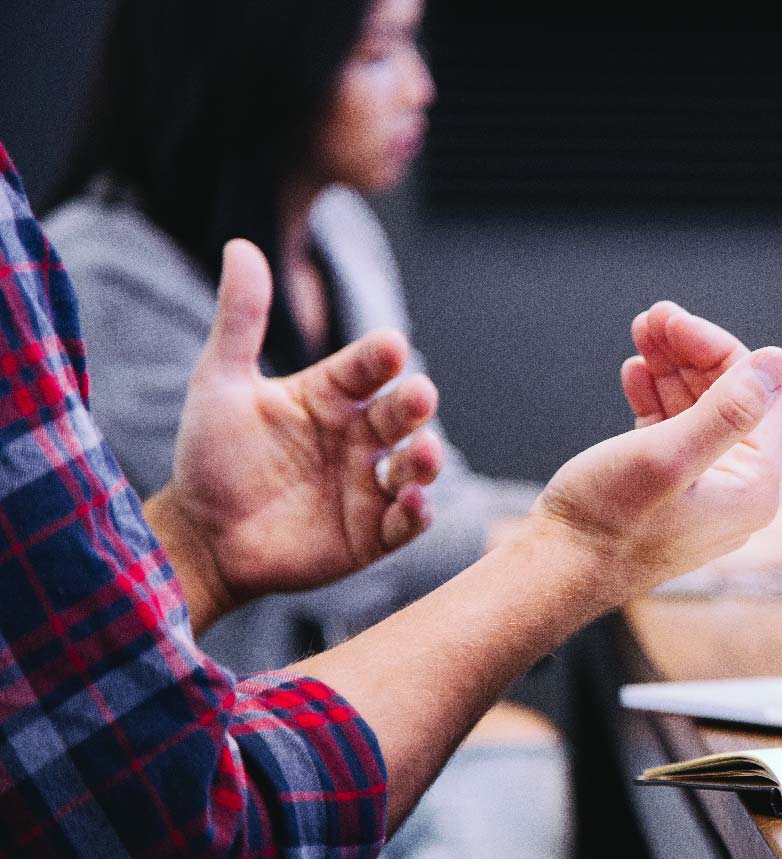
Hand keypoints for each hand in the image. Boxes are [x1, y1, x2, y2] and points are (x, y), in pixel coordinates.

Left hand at [147, 240, 443, 629]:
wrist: (200, 537)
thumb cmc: (211, 456)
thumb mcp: (219, 383)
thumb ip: (240, 319)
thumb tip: (240, 245)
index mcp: (331, 395)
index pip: (367, 367)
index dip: (380, 357)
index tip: (389, 346)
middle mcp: (358, 436)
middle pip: (400, 414)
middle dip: (414, 404)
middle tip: (418, 396)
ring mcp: (368, 485)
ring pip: (414, 466)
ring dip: (426, 459)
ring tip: (424, 454)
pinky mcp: (372, 533)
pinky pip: (406, 521)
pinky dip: (416, 513)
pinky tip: (412, 503)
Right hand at [528, 301, 781, 600]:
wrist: (554, 572)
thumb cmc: (607, 523)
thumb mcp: (668, 455)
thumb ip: (728, 409)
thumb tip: (780, 361)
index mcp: (754, 488)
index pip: (755, 394)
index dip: (714, 348)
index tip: (671, 318)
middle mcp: (736, 492)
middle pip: (727, 398)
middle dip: (689, 353)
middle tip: (652, 317)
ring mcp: (702, 493)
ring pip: (696, 411)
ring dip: (670, 369)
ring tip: (641, 334)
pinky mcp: (667, 492)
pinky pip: (672, 432)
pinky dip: (655, 398)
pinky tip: (635, 373)